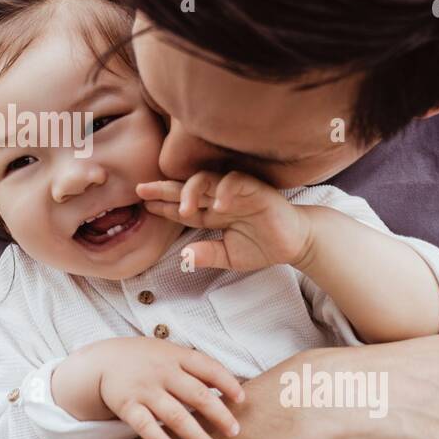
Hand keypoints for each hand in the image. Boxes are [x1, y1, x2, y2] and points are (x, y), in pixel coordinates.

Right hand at [56, 337, 245, 438]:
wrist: (102, 361)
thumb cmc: (146, 360)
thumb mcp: (169, 353)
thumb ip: (195, 367)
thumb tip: (231, 387)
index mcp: (176, 356)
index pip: (208, 367)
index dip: (227, 383)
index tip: (242, 400)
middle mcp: (163, 372)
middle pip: (197, 394)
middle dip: (219, 414)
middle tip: (234, 432)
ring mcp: (145, 389)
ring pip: (175, 414)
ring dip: (196, 434)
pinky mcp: (127, 405)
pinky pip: (144, 425)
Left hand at [137, 170, 312, 271]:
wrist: (295, 243)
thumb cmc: (262, 246)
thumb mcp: (229, 256)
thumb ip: (207, 255)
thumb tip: (184, 258)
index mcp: (211, 213)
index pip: (182, 206)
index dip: (163, 205)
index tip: (143, 205)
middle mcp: (219, 199)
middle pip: (187, 189)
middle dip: (164, 189)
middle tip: (142, 190)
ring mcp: (236, 192)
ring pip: (208, 180)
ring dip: (193, 191)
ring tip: (184, 208)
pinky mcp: (255, 189)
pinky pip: (236, 182)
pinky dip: (227, 191)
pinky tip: (220, 206)